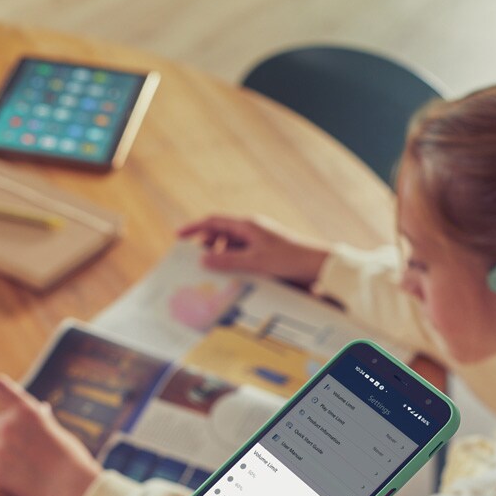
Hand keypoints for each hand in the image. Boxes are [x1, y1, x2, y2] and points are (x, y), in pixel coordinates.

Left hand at [0, 374, 100, 495]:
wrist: (73, 488)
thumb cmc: (71, 457)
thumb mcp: (57, 429)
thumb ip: (40, 420)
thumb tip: (39, 411)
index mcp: (24, 410)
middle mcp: (7, 426)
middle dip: (11, 431)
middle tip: (32, 446)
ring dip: (11, 454)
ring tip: (34, 466)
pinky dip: (10, 474)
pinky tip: (29, 479)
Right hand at [178, 215, 330, 285]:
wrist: (317, 265)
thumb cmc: (289, 258)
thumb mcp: (254, 261)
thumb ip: (228, 260)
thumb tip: (203, 258)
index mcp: (247, 225)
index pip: (213, 221)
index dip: (194, 228)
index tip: (178, 236)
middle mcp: (251, 229)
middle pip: (220, 232)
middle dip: (206, 244)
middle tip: (196, 260)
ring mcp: (258, 240)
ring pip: (231, 244)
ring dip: (220, 255)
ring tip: (213, 270)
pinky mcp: (265, 252)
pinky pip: (241, 253)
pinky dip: (232, 261)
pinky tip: (231, 274)